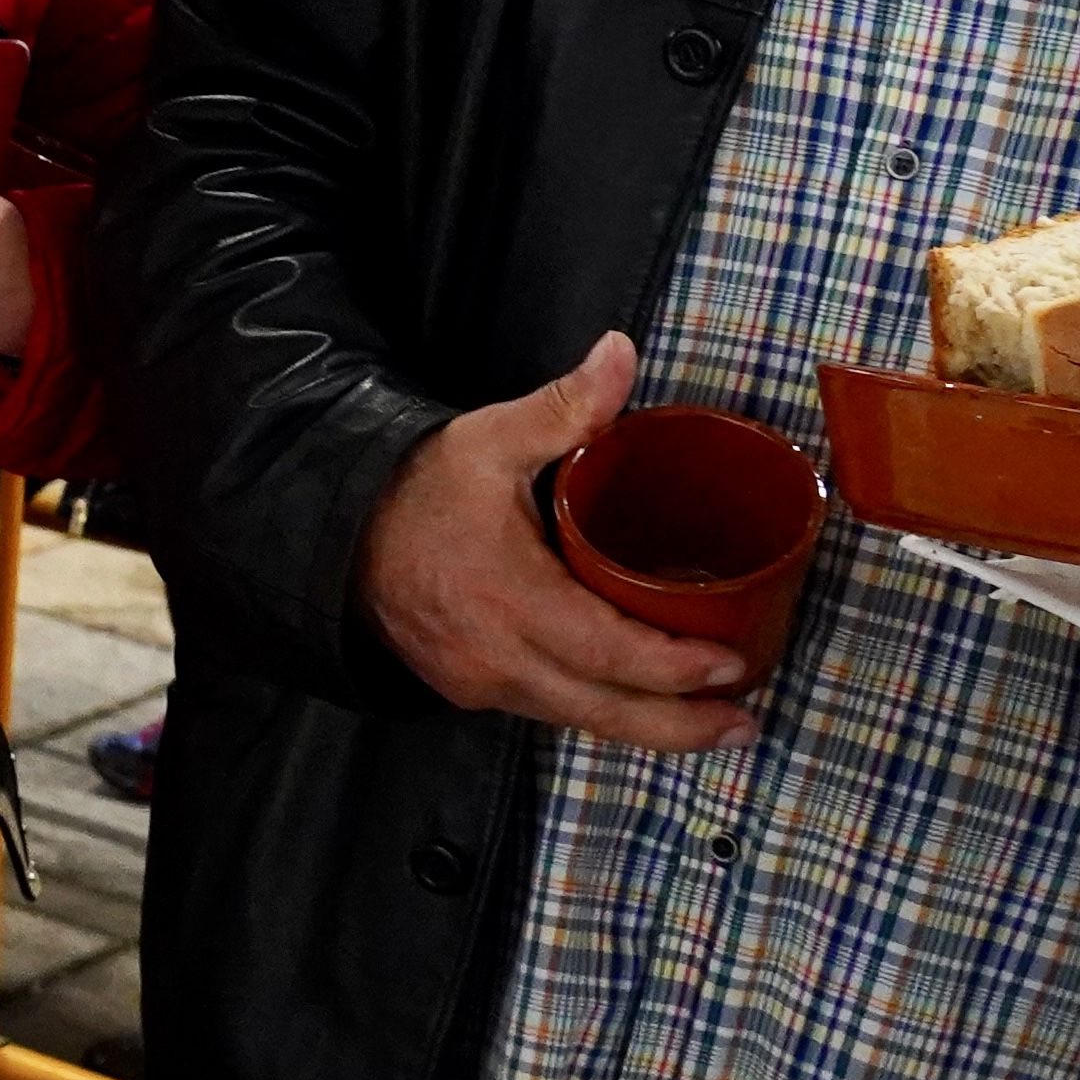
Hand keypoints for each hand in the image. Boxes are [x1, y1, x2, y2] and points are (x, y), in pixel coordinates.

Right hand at [356, 333, 757, 751]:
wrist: (334, 536)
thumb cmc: (417, 490)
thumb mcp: (489, 439)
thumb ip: (564, 405)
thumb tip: (621, 351)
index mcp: (510, 598)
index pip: (608, 650)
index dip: (673, 669)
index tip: (732, 665)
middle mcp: (499, 657)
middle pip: (604, 710)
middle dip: (681, 726)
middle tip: (745, 726)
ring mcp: (482, 684)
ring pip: (579, 720)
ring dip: (649, 728)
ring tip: (714, 723)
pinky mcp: (471, 692)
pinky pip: (550, 710)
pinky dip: (602, 710)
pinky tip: (643, 705)